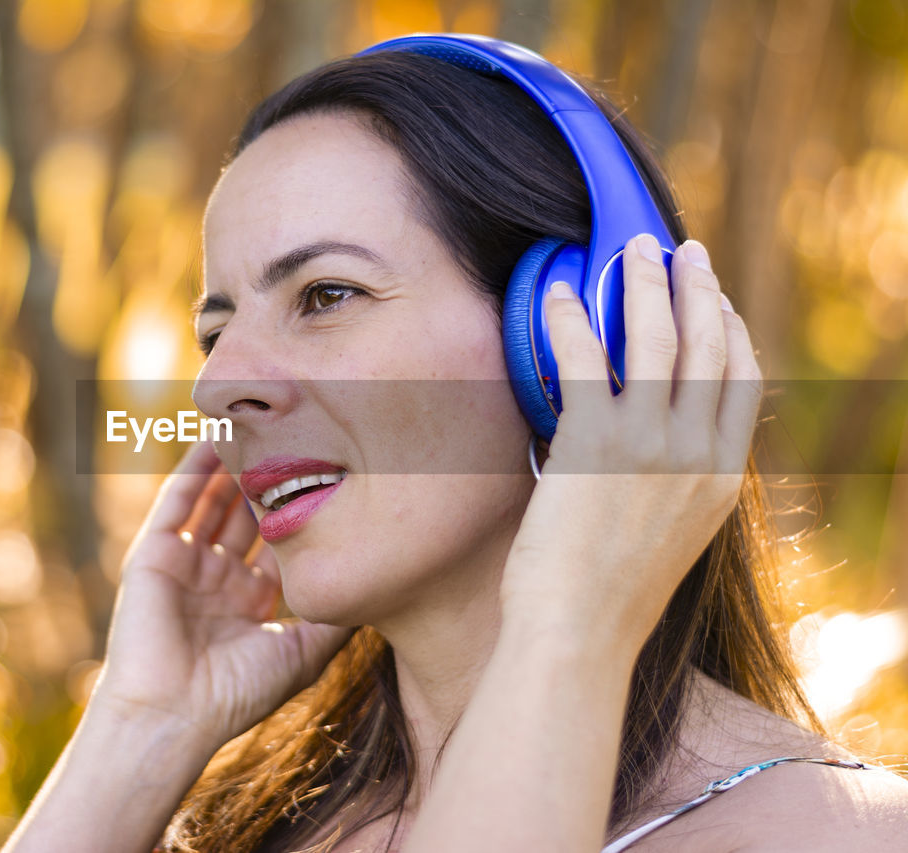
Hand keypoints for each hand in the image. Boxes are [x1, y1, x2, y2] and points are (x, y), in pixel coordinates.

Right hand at [93, 440, 353, 750]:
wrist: (173, 714)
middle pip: (246, 513)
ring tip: (258, 423)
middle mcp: (218, 578)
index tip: (329, 471)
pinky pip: (177, 500)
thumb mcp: (303, 651)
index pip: (278, 540)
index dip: (300, 507)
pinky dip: (195, 467)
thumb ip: (335, 616)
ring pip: (213, 499)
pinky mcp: (154, 553)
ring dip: (232, 463)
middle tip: (295, 432)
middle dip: (267, 476)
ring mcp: (185, 563)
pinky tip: (216, 437)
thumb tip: (379, 586)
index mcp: (250, 601)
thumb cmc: (238, 692)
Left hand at [501, 234, 760, 654]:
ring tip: (632, 249)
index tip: (717, 299)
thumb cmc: (605, 598)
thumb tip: (639, 440)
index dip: (732, 330)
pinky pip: (585, 360)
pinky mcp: (593, 445)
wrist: (577, 637)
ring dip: (645, 284)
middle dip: (698, 288)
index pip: (743, 383)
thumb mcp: (665, 536)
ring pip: (658, 340)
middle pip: (711, 347)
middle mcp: (696, 456)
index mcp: (720, 480)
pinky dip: (571, 319)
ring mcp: (649, 447)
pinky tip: (557, 295)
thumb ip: (669, 483)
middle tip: (684, 249)